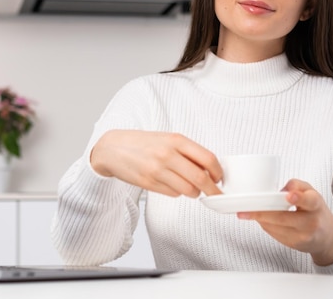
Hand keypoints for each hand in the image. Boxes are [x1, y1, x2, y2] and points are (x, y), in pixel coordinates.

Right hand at [90, 130, 221, 197]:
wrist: (113, 149)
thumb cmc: (142, 143)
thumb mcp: (167, 138)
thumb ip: (187, 151)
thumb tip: (209, 168)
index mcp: (176, 140)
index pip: (207, 158)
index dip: (218, 172)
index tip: (220, 178)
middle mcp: (167, 155)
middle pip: (201, 178)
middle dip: (212, 190)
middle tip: (216, 193)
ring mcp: (157, 170)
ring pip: (188, 189)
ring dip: (194, 192)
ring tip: (190, 187)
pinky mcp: (149, 183)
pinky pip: (173, 194)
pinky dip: (178, 192)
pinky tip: (171, 184)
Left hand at [236, 179, 332, 265]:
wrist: (327, 236)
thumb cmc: (315, 210)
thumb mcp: (311, 193)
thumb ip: (297, 185)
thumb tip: (281, 190)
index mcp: (316, 205)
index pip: (309, 201)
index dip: (298, 198)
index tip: (289, 196)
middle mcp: (311, 222)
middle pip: (283, 218)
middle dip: (261, 213)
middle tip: (244, 210)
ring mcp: (302, 236)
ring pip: (274, 227)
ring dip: (259, 219)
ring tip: (246, 212)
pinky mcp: (294, 245)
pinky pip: (273, 233)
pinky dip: (264, 225)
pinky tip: (260, 219)